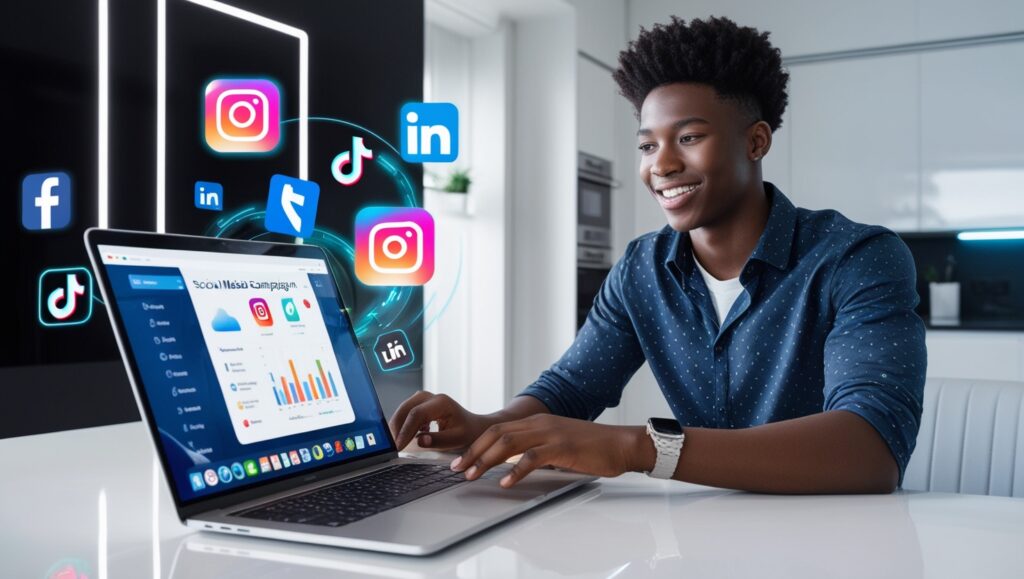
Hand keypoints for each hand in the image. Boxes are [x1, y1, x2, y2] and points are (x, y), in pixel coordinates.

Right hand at [388, 391, 493, 450]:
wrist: (474, 426)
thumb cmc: (468, 432)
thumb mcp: (457, 439)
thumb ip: (438, 440)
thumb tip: (419, 441)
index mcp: (441, 403)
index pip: (417, 414)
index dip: (406, 430)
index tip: (399, 446)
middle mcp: (431, 397)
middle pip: (406, 409)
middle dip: (397, 428)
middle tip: (392, 447)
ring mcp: (424, 399)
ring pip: (403, 409)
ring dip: (397, 426)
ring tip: (396, 444)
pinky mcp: (420, 404)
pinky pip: (406, 412)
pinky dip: (402, 424)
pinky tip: (404, 438)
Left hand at [450, 414, 652, 487]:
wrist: (621, 444)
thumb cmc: (593, 447)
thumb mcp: (558, 444)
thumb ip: (537, 449)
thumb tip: (516, 464)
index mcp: (537, 421)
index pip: (498, 429)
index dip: (476, 444)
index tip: (462, 459)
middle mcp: (540, 423)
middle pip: (496, 433)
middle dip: (473, 451)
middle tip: (457, 468)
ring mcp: (550, 433)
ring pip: (508, 443)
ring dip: (486, 460)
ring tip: (472, 474)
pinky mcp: (561, 447)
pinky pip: (531, 458)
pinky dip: (514, 471)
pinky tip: (504, 482)